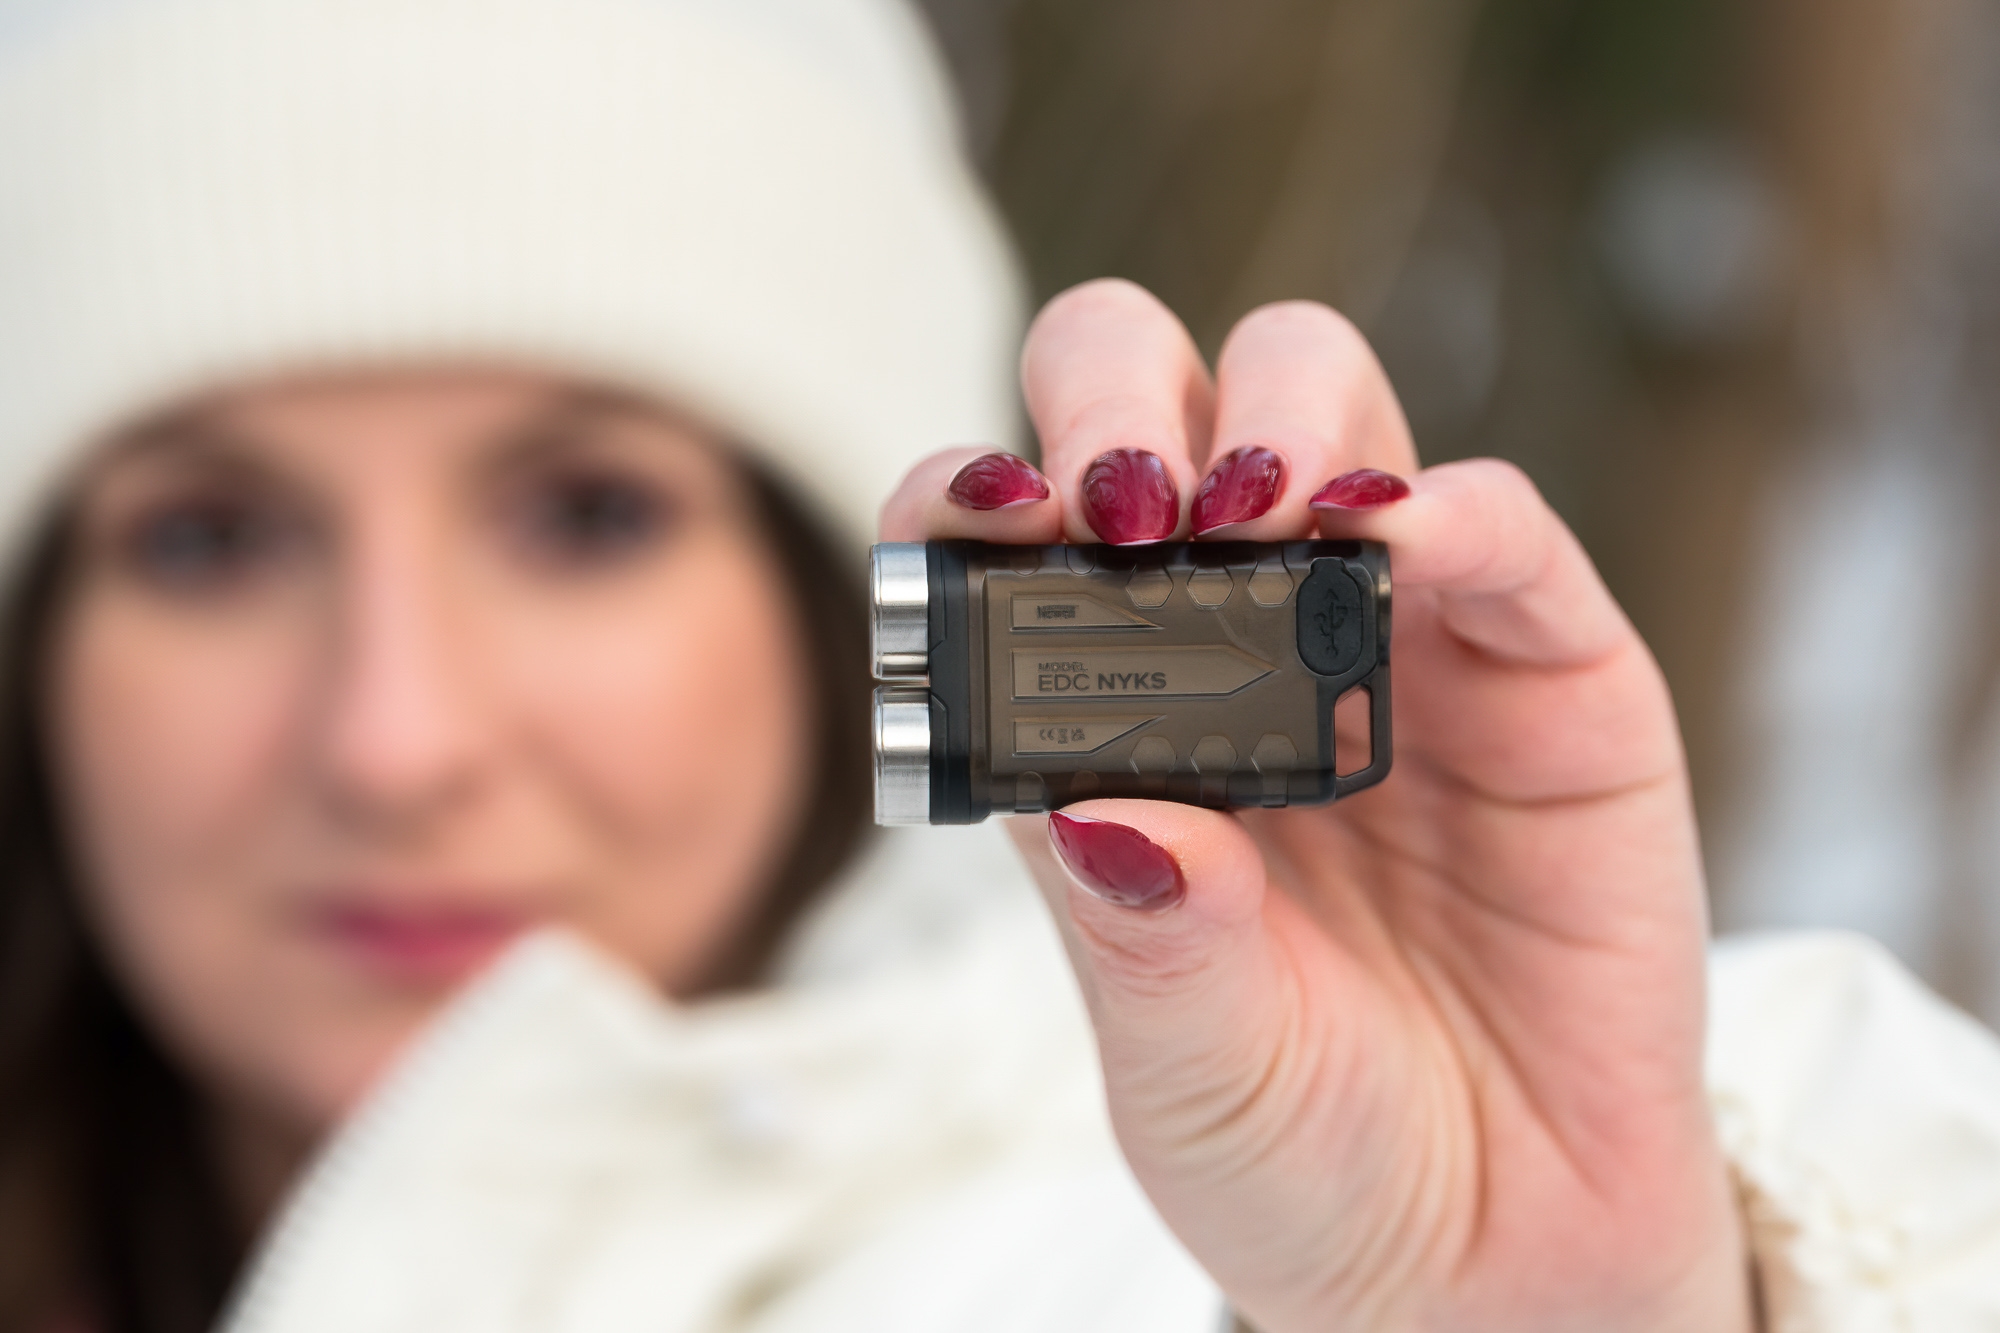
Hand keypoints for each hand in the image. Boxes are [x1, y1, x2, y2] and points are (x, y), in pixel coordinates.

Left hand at [879, 280, 1751, 1331]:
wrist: (1493, 1246)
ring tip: (1254, 520)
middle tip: (1121, 507)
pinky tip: (1399, 548)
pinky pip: (1505, 534)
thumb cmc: (1304, 1146)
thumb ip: (1145, 938)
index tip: (979, 530)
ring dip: (1276, 421)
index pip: (1006, 532)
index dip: (974, 500)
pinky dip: (1455, 513)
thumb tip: (1088, 803)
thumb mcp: (1191, 1068)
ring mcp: (1391, 637)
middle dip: (1114, 402)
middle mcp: (1235, 641)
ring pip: (1323, 403)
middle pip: (1155, 400)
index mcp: (1106, 719)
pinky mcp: (1548, 671)